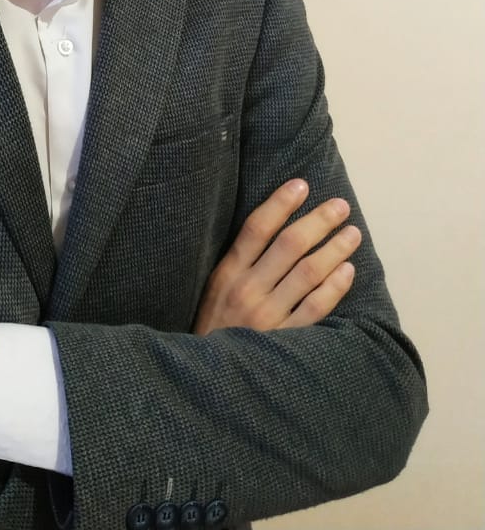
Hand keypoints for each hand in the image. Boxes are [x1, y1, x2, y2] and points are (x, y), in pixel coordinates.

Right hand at [193, 180, 359, 335]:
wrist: (208, 376)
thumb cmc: (215, 326)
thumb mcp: (215, 289)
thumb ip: (239, 263)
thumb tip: (274, 228)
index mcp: (228, 273)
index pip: (257, 228)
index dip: (280, 203)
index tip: (302, 184)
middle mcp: (248, 289)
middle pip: (289, 245)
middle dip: (318, 221)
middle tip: (340, 206)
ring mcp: (268, 315)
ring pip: (308, 272)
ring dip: (334, 249)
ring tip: (352, 233)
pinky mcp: (285, 340)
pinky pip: (316, 308)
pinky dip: (334, 287)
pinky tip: (348, 271)